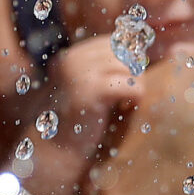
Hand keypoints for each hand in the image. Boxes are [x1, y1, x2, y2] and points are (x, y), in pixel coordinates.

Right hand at [43, 36, 144, 160]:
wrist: (53, 152)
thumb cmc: (75, 123)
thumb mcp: (86, 88)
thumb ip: (103, 71)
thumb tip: (139, 54)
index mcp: (71, 56)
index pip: (114, 42)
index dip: (126, 62)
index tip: (122, 85)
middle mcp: (73, 59)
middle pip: (124, 52)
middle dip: (134, 73)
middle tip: (126, 97)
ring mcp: (80, 74)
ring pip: (131, 68)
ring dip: (136, 86)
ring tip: (124, 104)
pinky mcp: (91, 91)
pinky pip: (132, 87)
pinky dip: (136, 99)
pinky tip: (124, 109)